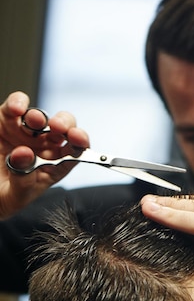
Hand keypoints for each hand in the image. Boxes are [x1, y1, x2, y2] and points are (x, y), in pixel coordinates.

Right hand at [0, 91, 89, 218]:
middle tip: (58, 126)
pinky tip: (16, 108)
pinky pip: (15, 105)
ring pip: (40, 116)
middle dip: (65, 124)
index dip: (80, 142)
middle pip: (63, 129)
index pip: (75, 151)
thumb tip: (24, 154)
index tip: (78, 138)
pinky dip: (17, 102)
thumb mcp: (15, 195)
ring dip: (40, 116)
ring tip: (34, 120)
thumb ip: (22, 178)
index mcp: (55, 166)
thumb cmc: (4, 198)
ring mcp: (26, 132)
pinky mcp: (7, 120)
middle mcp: (44, 146)